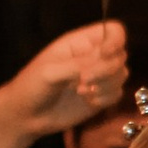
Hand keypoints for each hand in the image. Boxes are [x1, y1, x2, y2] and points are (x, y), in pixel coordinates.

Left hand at [2, 23, 127, 136]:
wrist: (26, 116)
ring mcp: (99, 78)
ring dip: (106, 86)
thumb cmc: (32, 86)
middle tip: (83, 80)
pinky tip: (88, 102)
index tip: (106, 54)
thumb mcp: (50, 72)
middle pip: (120, 55)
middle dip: (106, 70)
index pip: (113, 31)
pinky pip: (117, 94)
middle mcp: (93, 57)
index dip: (115, 41)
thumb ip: (78, 64)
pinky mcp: (101, 96)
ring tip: (81, 92)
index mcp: (80, 43)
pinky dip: (106, 98)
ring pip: (122, 75)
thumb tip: (105, 58)